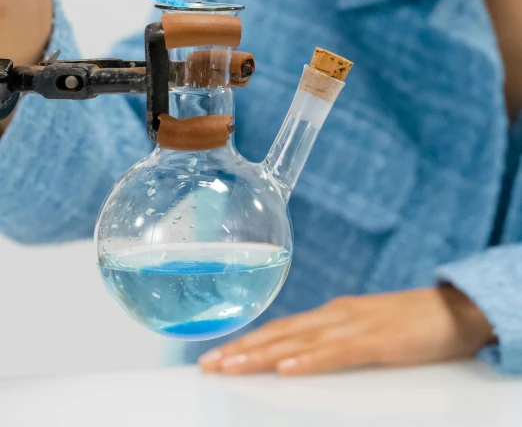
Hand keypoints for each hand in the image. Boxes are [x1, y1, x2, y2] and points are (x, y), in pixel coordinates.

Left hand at [199, 287, 494, 376]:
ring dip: (262, 355)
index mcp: (332, 314)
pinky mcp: (378, 341)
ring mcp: (355, 326)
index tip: (217, 355)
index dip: (247, 342)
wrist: (454, 309)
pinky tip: (288, 369)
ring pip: (299, 342)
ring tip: (231, 366)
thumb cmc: (411, 322)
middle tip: (208, 364)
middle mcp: (336, 316)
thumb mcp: (365, 331)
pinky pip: (338, 353)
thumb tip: (303, 355)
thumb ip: (335, 340)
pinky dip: (310, 361)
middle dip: (242, 349)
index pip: (280, 329)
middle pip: (280, 334)